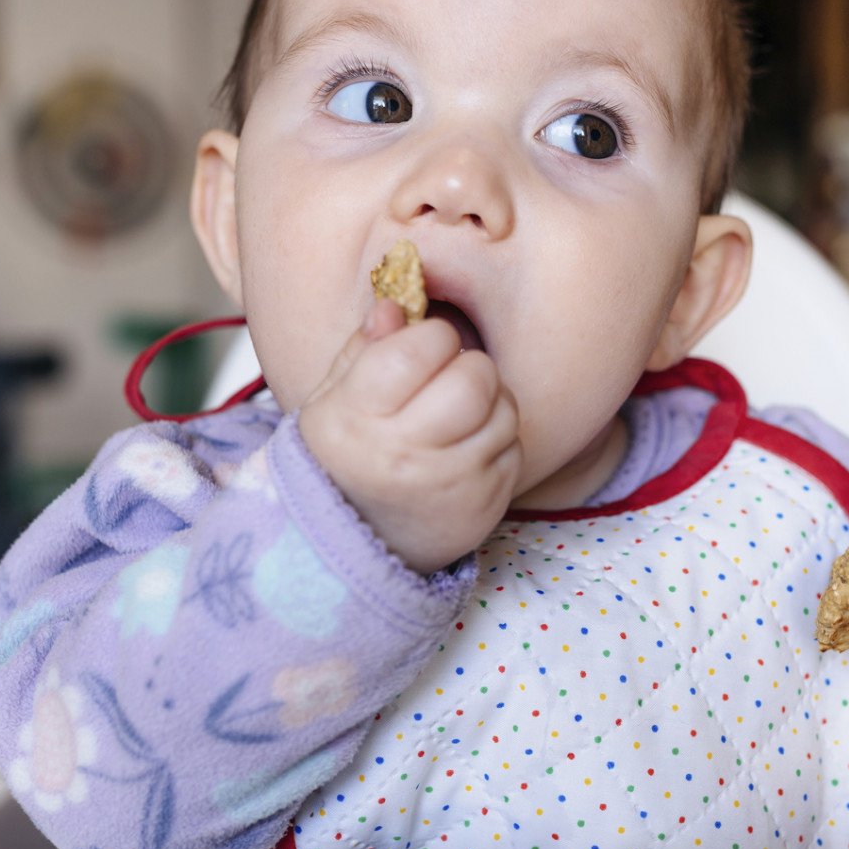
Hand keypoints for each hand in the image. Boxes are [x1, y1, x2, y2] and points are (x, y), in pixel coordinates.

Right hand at [297, 299, 521, 573]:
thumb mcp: (333, 399)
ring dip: (489, 404)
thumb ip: (363, 348)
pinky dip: (497, 441)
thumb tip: (396, 305)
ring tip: (458, 416)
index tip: (420, 351)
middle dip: (468, 367)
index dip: (430, 337)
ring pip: (504, 411)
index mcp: (359, 415)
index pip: (423, 346)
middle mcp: (405, 452)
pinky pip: (514, 449)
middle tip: (447, 381)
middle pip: (475, 378)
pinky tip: (466, 450)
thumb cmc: (347, 456)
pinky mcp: (485, 506)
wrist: (355, 543)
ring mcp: (450, 483)